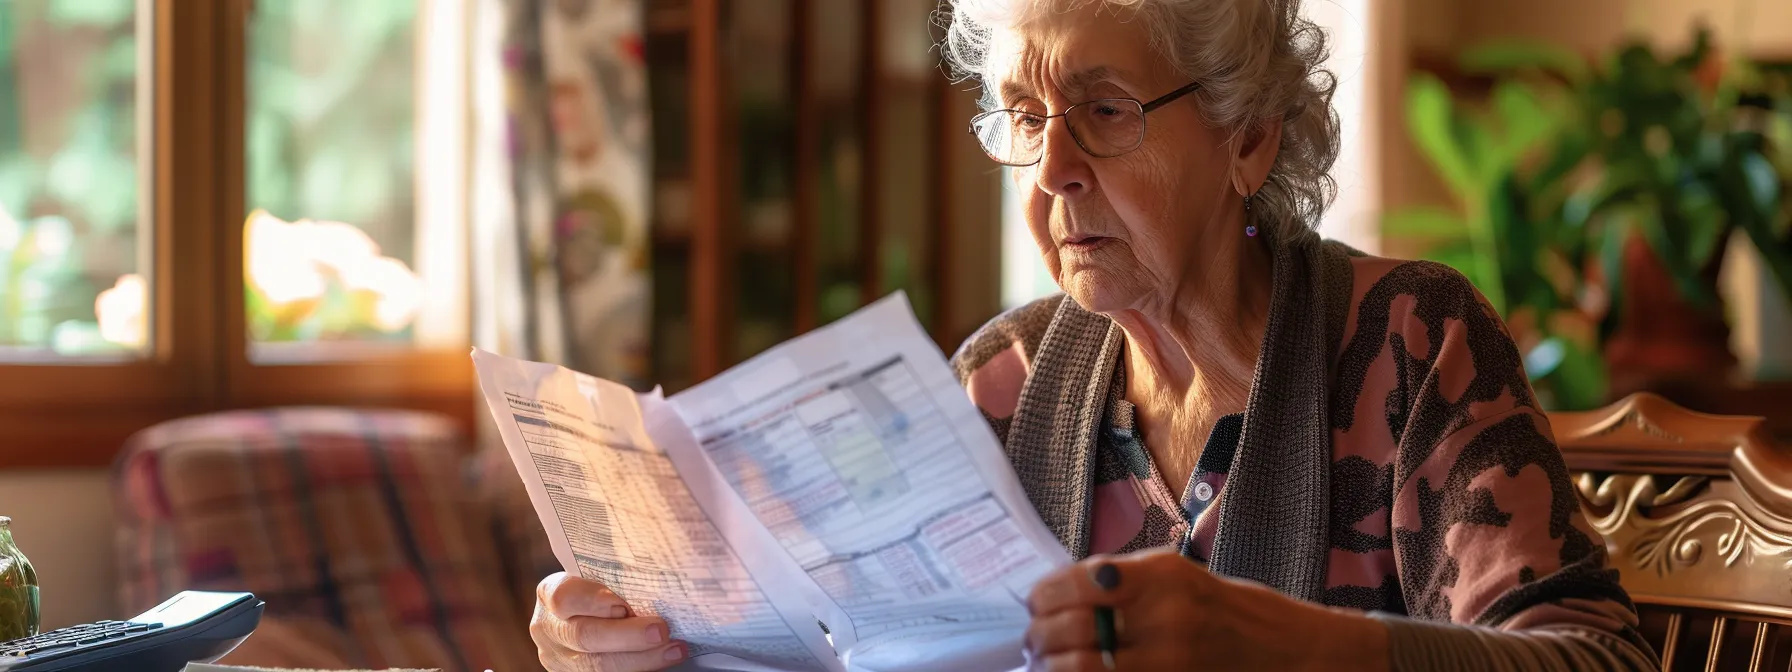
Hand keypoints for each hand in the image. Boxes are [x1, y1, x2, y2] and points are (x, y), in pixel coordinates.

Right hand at [532, 572, 689, 670]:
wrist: (590, 619)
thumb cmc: (602, 591)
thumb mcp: (600, 578)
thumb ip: (617, 581)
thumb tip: (657, 576)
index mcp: (551, 594)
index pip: (564, 597)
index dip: (593, 602)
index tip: (623, 605)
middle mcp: (550, 629)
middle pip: (584, 636)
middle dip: (627, 635)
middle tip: (660, 630)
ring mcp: (561, 658)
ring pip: (596, 666)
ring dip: (640, 659)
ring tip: (673, 650)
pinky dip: (640, 668)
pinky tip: (663, 661)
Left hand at [1023, 549, 1388, 670]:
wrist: (1286, 654)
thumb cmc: (1225, 612)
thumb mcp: (1175, 577)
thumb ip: (1119, 581)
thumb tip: (1055, 594)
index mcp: (1162, 577)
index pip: (1077, 583)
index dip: (1043, 597)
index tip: (1034, 604)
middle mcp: (1166, 618)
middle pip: (1071, 629)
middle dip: (1040, 638)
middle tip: (1032, 643)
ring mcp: (1169, 661)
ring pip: (1081, 670)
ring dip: (1052, 668)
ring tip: (1047, 665)